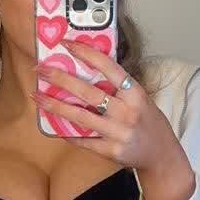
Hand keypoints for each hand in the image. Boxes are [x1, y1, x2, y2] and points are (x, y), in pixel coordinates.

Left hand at [34, 47, 194, 199]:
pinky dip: (67, 133)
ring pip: (80, 117)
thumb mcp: (141, 99)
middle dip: (60, 79)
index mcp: (135, 94)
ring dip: (55, 105)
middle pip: (88, 93)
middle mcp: (127, 112)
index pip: (110, 68)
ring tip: (36, 96)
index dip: (87, 54)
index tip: (67, 44)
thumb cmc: (149, 122)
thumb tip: (88, 68)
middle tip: (40, 70)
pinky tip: (53, 125)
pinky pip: (83, 140)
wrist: (162, 155)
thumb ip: (119, 87)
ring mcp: (118, 133)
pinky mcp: (110, 151)